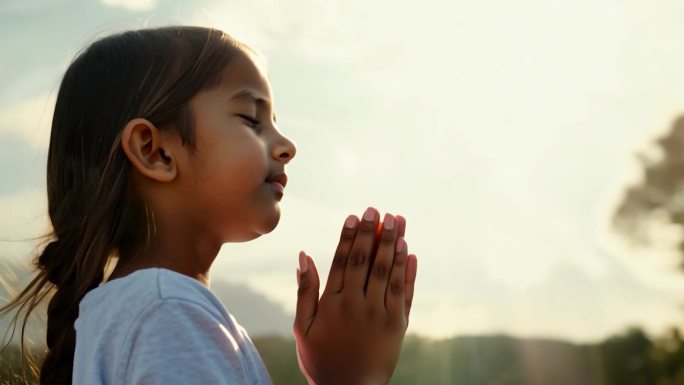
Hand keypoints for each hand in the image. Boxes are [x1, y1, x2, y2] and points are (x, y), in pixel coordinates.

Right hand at [294, 207, 417, 384]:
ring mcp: (381, 314)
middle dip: (373, 233)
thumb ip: (305, 290)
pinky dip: (409, 272)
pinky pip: (406, 293)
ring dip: (393, 245)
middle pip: (368, 261)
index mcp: (334, 302)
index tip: (355, 216)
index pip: (343, 260)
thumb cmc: (321, 358)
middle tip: (378, 210)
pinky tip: (410, 253)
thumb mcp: (303, 327)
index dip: (350, 236)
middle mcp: (358, 304)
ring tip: (398, 221)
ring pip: (389, 272)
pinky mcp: (399, 325)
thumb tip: (303, 256)